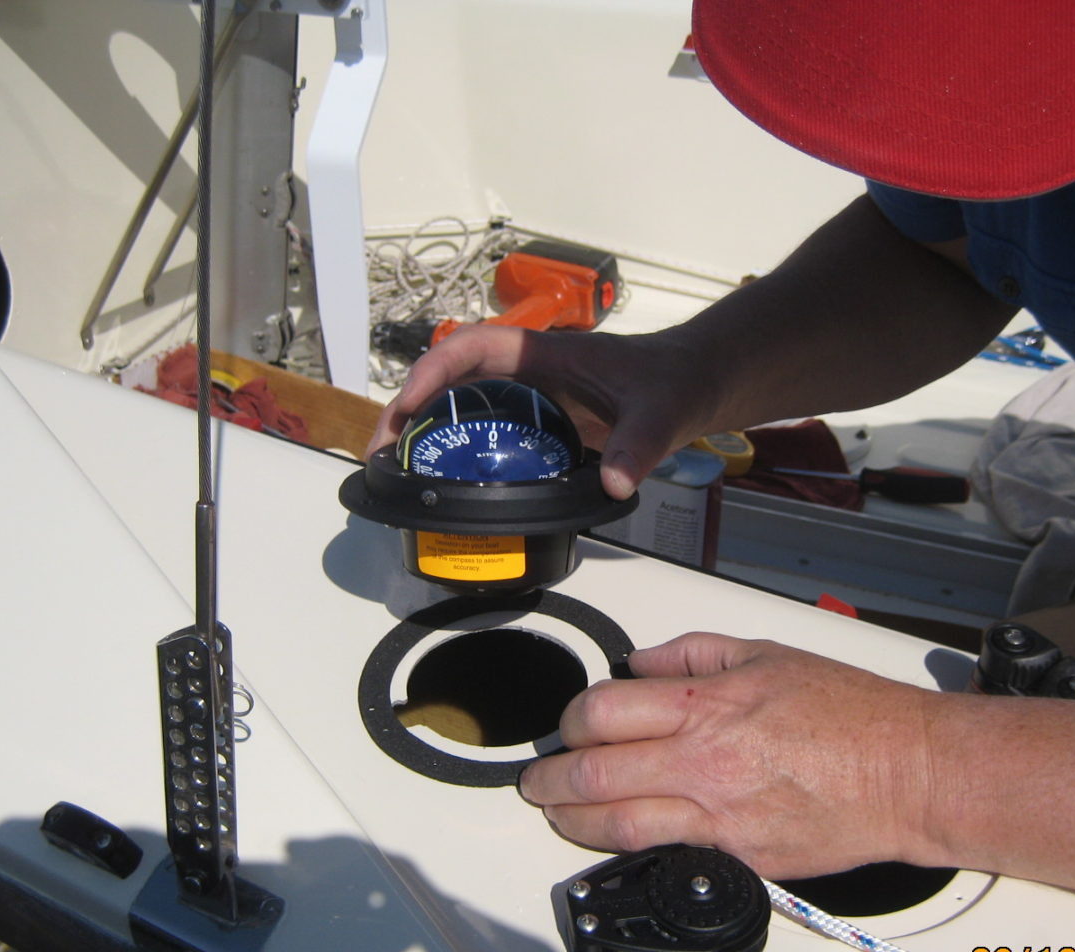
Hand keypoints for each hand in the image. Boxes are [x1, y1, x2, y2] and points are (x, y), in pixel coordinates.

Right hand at [365, 325, 721, 500]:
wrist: (692, 383)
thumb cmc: (673, 382)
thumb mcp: (661, 413)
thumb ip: (641, 445)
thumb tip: (617, 482)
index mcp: (546, 353)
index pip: (476, 346)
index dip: (437, 369)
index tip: (410, 401)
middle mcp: (527, 369)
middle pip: (450, 376)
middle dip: (410, 404)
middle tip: (383, 448)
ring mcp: (528, 394)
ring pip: (460, 400)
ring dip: (422, 426)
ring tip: (393, 465)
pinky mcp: (535, 419)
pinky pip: (481, 425)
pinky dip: (452, 445)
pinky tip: (437, 477)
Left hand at [519, 632, 941, 879]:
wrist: (907, 774)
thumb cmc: (850, 713)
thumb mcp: (766, 654)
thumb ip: (693, 656)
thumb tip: (641, 664)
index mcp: (708, 706)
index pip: (604, 713)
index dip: (572, 720)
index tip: (568, 726)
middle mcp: (705, 763)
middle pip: (596, 773)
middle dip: (552, 779)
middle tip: (539, 780)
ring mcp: (718, 817)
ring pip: (617, 826)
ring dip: (573, 821)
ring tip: (558, 814)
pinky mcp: (737, 857)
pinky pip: (665, 855)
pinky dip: (629, 848)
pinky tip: (614, 841)